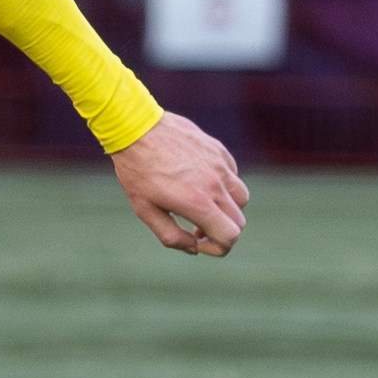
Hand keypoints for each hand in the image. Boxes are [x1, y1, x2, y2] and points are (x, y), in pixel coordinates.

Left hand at [112, 112, 248, 257]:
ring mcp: (220, 165)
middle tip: (196, 227)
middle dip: (220, 231)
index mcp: (198, 202)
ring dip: (226, 209)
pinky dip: (224, 186)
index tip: (198, 242)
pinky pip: (233, 176)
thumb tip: (194, 248)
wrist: (136, 128)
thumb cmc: (137, 171)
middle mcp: (215, 184)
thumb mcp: (145, 210)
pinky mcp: (219, 150)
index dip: (218, 248)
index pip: (230, 236)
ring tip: (202, 205)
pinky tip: (199, 182)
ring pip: (241, 199)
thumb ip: (171, 236)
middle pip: (238, 221)